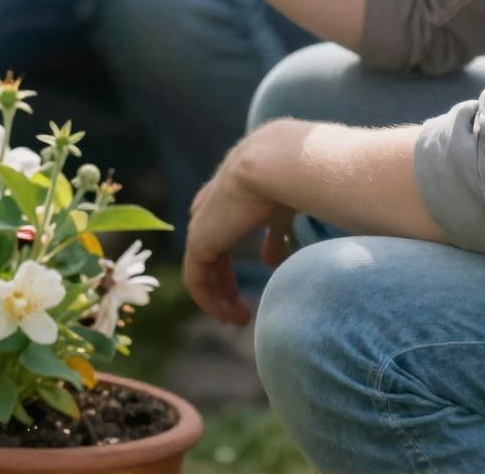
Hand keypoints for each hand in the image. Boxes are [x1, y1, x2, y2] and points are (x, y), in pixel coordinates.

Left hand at [184, 137, 297, 325]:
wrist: (275, 165)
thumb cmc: (288, 181)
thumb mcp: (280, 213)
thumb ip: (274, 236)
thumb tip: (271, 261)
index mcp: (225, 199)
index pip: (218, 237)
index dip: (227, 269)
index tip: (244, 295)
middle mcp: (208, 210)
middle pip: (207, 254)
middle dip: (223, 285)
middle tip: (241, 313)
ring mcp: (201, 225)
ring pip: (200, 270)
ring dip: (218, 299)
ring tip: (240, 319)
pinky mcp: (199, 241)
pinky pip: (196, 281)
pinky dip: (210, 302)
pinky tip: (231, 315)